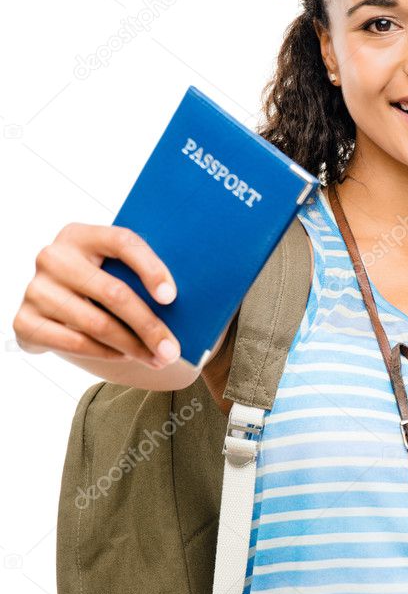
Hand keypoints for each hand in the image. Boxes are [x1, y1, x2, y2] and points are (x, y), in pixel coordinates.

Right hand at [13, 223, 181, 368]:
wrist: (51, 307)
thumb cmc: (97, 283)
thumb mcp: (113, 268)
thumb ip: (139, 273)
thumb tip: (196, 296)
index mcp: (81, 234)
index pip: (122, 242)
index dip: (151, 268)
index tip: (172, 297)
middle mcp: (53, 257)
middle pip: (113, 292)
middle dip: (150, 326)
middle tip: (173, 349)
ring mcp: (35, 288)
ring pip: (98, 324)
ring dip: (133, 347)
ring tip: (158, 358)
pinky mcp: (24, 321)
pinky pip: (75, 343)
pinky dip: (106, 353)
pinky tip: (125, 357)